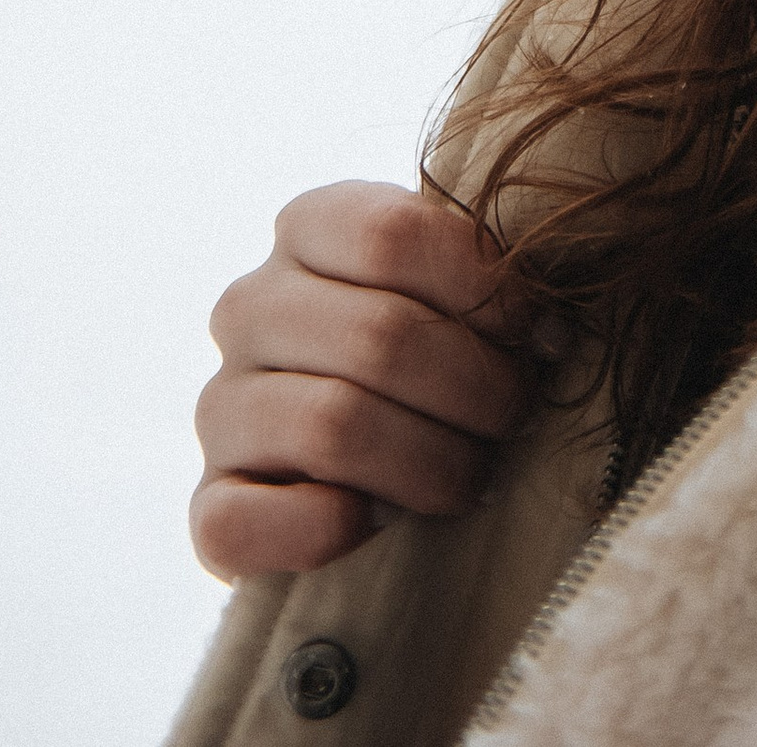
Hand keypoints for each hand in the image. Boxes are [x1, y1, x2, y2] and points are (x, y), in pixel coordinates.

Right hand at [191, 181, 537, 581]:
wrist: (360, 462)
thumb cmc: (435, 356)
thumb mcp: (456, 290)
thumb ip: (489, 284)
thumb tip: (550, 332)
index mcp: (308, 226)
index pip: (392, 235)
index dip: (485, 291)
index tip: (546, 337)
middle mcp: (247, 307)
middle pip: (379, 337)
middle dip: (477, 390)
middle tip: (517, 420)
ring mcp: (218, 407)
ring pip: (334, 427)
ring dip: (432, 464)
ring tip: (474, 476)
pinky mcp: (206, 508)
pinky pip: (252, 522)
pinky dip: (334, 529)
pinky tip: (381, 523)